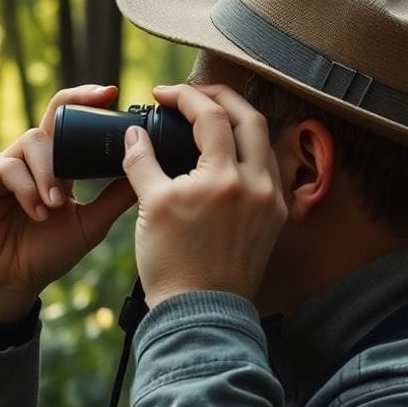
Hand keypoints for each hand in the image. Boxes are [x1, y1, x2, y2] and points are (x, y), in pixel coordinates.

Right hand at [0, 85, 137, 321]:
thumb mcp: (91, 223)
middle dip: (75, 106)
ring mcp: (4, 165)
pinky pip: (7, 166)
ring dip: (51, 172)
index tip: (113, 93)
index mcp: (56, 165)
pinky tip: (36, 212)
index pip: (72, 123)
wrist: (9, 284)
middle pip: (52, 116)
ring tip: (56, 205)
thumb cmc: (46, 254)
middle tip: (100, 101)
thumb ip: (116, 197)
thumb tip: (150, 171)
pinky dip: (27, 188)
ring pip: (33, 142)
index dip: (89, 103)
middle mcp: (30, 159)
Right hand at [121, 84, 286, 307]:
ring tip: (211, 118)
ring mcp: (270, 201)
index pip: (211, 115)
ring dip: (239, 121)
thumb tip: (133, 134)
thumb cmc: (172, 264)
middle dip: (221, 96)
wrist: (200, 313)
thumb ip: (141, 161)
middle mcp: (257, 184)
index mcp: (225, 178)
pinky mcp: (274, 218)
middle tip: (193, 93)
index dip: (185, 96)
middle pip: (250, 116)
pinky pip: (268, 169)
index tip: (162, 95)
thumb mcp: (150, 206)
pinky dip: (249, 150)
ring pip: (264, 142)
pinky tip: (228, 154)